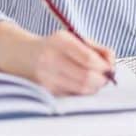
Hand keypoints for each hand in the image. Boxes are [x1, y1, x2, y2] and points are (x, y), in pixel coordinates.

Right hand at [0, 21, 115, 95]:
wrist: (23, 55)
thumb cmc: (55, 46)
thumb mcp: (74, 39)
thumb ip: (97, 48)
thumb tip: (112, 63)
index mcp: (60, 42)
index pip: (89, 59)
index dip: (104, 67)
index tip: (110, 69)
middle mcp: (51, 59)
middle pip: (86, 78)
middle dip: (101, 80)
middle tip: (105, 78)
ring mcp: (47, 77)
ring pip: (80, 90)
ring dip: (94, 88)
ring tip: (95, 82)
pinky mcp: (46, 91)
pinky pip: (72, 96)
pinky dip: (82, 93)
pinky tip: (81, 86)